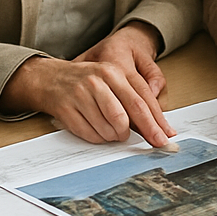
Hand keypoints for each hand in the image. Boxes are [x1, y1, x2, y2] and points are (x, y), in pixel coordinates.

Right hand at [1, 29, 175, 146]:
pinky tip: (98, 130)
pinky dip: (98, 138)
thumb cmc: (88, 81)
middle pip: (124, 117)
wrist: (51, 78)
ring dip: (115, 137)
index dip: (155, 122)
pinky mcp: (67, 109)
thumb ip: (133, 96)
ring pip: (108, 129)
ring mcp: (80, 95)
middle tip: (151, 143)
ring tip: (114, 131)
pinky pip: (90, 134)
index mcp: (113, 72)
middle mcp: (97, 82)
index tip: (166, 136)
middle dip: (141, 133)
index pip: (140, 100)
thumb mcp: (112, 78)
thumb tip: (155, 123)